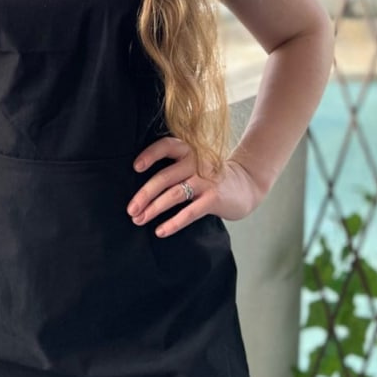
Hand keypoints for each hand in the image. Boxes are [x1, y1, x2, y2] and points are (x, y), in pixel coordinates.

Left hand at [126, 136, 265, 237]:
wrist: (246, 185)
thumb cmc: (210, 176)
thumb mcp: (194, 164)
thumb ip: (174, 168)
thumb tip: (140, 188)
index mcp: (188, 151)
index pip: (166, 146)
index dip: (150, 155)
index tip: (135, 167)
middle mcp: (196, 162)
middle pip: (164, 177)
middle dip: (144, 194)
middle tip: (130, 209)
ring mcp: (206, 181)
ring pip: (174, 194)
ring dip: (154, 209)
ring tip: (138, 220)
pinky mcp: (214, 199)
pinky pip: (189, 212)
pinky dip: (173, 223)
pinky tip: (161, 231)